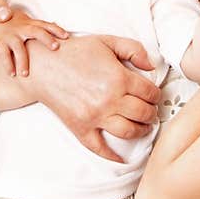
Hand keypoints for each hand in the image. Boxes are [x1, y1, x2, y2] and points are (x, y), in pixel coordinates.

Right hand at [0, 10, 69, 77]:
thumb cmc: (9, 21)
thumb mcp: (24, 19)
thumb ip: (38, 24)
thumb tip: (56, 24)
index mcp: (29, 23)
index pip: (46, 25)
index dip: (57, 29)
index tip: (67, 36)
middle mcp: (21, 28)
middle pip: (37, 31)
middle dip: (47, 38)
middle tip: (56, 47)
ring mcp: (10, 35)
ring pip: (19, 48)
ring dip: (23, 61)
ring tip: (26, 74)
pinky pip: (3, 54)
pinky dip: (7, 65)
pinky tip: (12, 74)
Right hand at [24, 34, 160, 162]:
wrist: (44, 65)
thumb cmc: (75, 52)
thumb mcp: (107, 41)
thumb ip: (134, 49)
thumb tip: (151, 66)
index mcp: (119, 78)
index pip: (150, 93)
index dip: (156, 94)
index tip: (153, 95)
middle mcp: (110, 100)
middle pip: (144, 114)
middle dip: (151, 112)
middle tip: (150, 110)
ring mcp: (96, 117)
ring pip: (129, 132)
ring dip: (141, 130)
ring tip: (143, 126)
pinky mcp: (81, 128)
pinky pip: (100, 148)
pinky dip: (112, 156)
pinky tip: (121, 157)